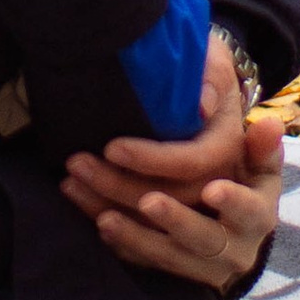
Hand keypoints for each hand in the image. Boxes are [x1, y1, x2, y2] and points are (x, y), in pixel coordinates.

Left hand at [65, 27, 247, 212]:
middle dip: (120, 186)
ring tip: (69, 184)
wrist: (205, 92)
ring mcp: (199, 207)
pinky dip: (113, 227)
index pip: (193, 162)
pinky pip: (146, 237)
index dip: (153, 160)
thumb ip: (213, 77)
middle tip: (77, 164)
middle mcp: (218, 183)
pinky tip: (83, 207)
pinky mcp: (175, 221)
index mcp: (229, 146)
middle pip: (171, 199)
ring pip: (156, 225)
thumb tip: (202, 104)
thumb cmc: (203, 72)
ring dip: (108, 206)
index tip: (112, 148)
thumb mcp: (213, 62)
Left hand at [69, 105, 286, 293]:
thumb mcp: (258, 159)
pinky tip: (98, 224)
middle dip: (172, 218)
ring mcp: (206, 268)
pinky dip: (123, 246)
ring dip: (134, 234)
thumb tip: (269, 125)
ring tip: (104, 215)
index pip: (249, 209)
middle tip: (145, 200)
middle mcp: (236, 248)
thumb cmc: (241, 176)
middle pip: (202, 236)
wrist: (232, 224)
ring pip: (169, 255)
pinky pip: (148, 265)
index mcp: (259, 214)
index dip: (233, 201)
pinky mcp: (178, 275)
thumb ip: (262, 143)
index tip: (213, 188)